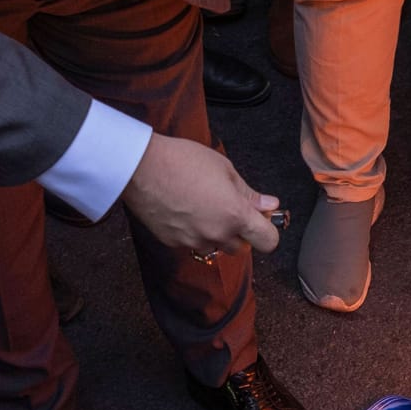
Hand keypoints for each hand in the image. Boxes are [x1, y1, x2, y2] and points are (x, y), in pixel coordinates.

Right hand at [120, 134, 280, 255]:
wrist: (141, 167)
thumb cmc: (182, 161)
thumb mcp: (224, 169)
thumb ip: (249, 193)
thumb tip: (269, 205)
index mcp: (235, 215)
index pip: (268, 241)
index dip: (268, 231)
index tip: (263, 220)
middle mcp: (216, 234)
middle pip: (241, 248)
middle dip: (241, 233)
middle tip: (230, 208)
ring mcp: (193, 241)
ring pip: (215, 248)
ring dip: (217, 235)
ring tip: (204, 208)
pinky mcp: (173, 243)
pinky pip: (192, 243)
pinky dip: (193, 232)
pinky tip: (185, 210)